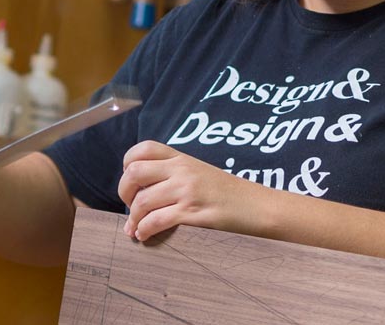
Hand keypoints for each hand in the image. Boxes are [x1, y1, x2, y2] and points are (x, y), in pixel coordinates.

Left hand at [117, 141, 276, 240]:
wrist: (260, 207)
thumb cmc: (231, 194)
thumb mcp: (202, 173)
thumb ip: (176, 174)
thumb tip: (145, 189)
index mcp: (182, 158)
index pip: (143, 149)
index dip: (128, 165)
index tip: (133, 183)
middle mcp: (182, 171)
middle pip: (134, 173)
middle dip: (124, 193)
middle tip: (130, 206)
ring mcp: (187, 191)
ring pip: (142, 201)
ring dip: (133, 218)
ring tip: (135, 229)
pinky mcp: (193, 213)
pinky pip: (156, 221)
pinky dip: (144, 230)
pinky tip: (145, 236)